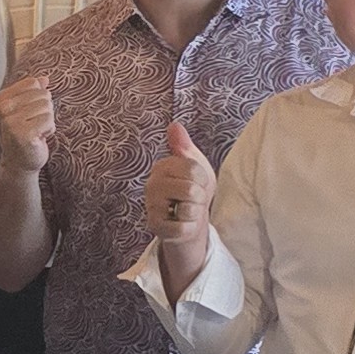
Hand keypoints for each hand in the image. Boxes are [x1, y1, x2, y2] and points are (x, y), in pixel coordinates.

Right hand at [0, 73, 56, 172]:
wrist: (19, 162)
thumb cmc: (23, 134)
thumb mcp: (26, 109)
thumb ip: (33, 92)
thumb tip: (44, 78)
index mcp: (1, 98)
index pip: (33, 83)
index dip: (38, 98)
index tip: (28, 114)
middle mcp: (3, 108)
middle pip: (43, 94)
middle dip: (44, 111)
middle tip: (33, 124)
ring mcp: (11, 121)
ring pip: (47, 107)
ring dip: (47, 121)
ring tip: (35, 131)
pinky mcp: (22, 133)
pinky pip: (49, 120)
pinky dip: (48, 130)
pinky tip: (37, 138)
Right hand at [141, 122, 213, 252]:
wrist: (188, 219)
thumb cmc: (193, 190)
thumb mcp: (195, 165)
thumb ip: (185, 146)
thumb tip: (174, 125)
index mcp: (162, 166)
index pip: (194, 169)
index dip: (202, 179)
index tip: (197, 182)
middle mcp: (151, 185)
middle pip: (191, 189)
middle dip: (199, 197)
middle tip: (191, 199)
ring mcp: (151, 206)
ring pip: (188, 208)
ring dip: (194, 213)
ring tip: (186, 210)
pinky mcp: (154, 226)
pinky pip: (183, 227)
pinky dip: (188, 227)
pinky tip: (182, 223)